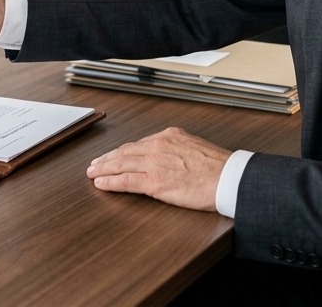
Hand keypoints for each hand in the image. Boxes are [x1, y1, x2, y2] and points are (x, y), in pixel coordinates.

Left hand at [85, 127, 231, 210]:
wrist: (229, 178)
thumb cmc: (219, 168)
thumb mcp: (195, 148)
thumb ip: (178, 149)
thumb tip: (170, 158)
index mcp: (170, 136)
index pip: (139, 144)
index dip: (122, 152)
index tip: (113, 156)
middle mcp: (159, 145)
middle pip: (125, 152)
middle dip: (107, 159)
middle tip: (94, 164)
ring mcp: (155, 163)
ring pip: (121, 164)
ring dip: (103, 169)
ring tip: (92, 173)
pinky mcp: (154, 181)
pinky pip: (125, 181)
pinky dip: (111, 182)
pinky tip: (101, 184)